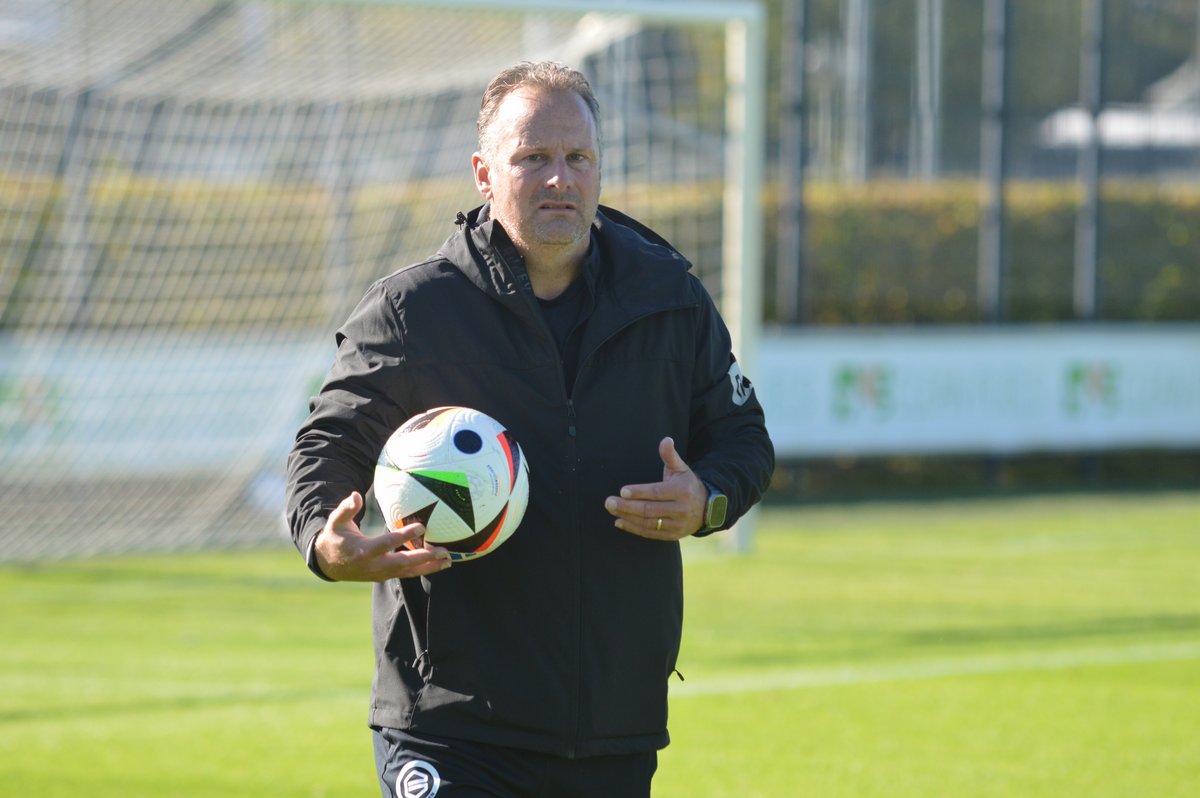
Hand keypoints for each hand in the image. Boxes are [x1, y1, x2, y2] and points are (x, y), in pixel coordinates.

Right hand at [313, 492, 452, 581]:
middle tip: (443, 551)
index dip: (404, 535)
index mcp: (364, 550)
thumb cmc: (335, 537)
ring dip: (429, 568)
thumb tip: (354, 495)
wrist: (329, 564)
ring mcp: (381, 573)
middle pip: (403, 563)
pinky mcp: (385, 576)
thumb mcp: (335, 521)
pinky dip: (423, 570)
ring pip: (408, 572)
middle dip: (424, 558)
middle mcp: (375, 565)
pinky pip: (406, 574)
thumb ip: (346, 509)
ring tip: (448, 561)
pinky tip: (439, 565)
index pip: (387, 543)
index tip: (422, 526)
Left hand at [604, 437, 705, 540]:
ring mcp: (677, 524)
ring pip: (648, 523)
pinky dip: (634, 529)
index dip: (639, 492)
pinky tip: (620, 522)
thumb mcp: (682, 469)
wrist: (707, 509)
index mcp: (682, 491)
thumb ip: (670, 455)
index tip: (622, 490)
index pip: (657, 492)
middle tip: (609, 502)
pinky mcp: (673, 535)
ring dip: (628, 517)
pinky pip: (651, 533)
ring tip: (612, 510)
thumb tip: (665, 440)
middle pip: (650, 509)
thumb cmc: (688, 485)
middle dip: (627, 506)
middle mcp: (680, 509)